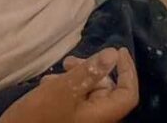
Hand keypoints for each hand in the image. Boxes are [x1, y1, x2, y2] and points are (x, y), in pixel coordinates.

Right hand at [0, 47, 137, 122]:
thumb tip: (112, 55)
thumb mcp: (63, 90)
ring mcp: (80, 122)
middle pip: (107, 91)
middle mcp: (96, 121)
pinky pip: (74, 103)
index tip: (117, 51)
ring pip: (88, 95)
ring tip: (57, 71)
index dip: (128, 71)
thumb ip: (90, 72)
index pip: (128, 94)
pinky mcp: (65, 122)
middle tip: (71, 60)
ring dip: (77, 78)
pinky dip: (66, 89)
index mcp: (102, 116)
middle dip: (93, 70)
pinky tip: (48, 84)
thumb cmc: (38, 117)